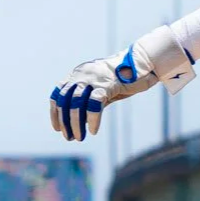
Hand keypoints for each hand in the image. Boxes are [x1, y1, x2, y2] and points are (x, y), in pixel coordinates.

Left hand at [50, 27, 193, 141]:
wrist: (144, 62)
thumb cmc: (124, 77)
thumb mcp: (102, 87)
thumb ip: (90, 98)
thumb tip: (79, 120)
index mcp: (79, 73)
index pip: (58, 93)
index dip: (55, 113)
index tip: (57, 128)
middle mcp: (83, 74)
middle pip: (65, 100)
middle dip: (65, 121)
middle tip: (69, 137)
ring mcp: (94, 78)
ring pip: (76, 103)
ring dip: (75, 123)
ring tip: (79, 137)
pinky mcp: (107, 83)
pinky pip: (94, 104)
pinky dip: (92, 119)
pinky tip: (94, 130)